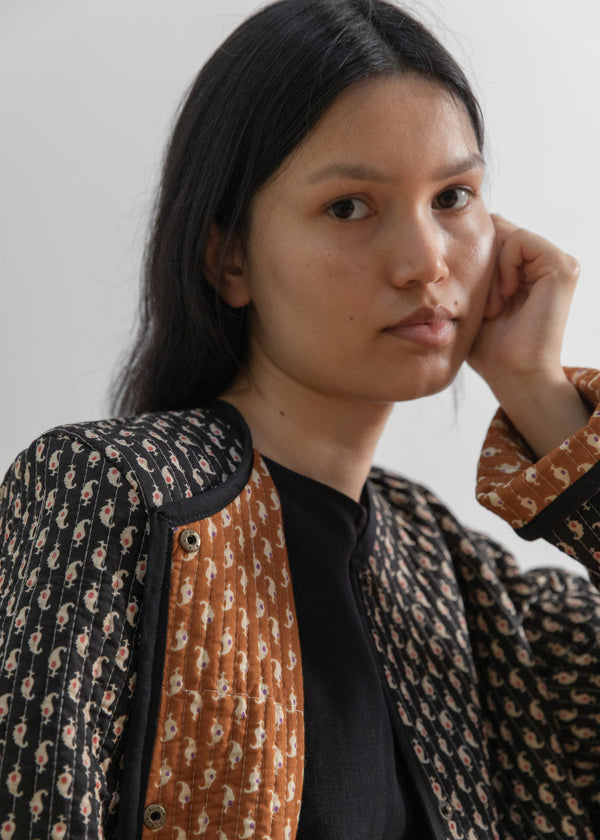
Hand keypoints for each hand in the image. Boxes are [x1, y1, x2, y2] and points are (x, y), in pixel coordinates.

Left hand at [468, 215, 588, 457]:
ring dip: (490, 272)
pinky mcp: (562, 265)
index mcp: (529, 269)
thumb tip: (450, 240)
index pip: (492, 236)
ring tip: (495, 307)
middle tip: (487, 306)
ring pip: (505, 235)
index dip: (474, 260)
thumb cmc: (490, 348)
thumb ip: (472, 269)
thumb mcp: (474, 301)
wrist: (512, 374)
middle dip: (481, 265)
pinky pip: (518, 240)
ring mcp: (557, 262)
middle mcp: (545, 262)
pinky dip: (503, 268)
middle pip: (497, 231)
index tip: (478, 303)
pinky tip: (506, 298)